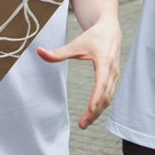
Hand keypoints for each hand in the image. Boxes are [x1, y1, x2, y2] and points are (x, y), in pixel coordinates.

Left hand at [37, 15, 121, 129]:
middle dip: (94, 111)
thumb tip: (38, 52)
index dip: (96, 96)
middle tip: (82, 125)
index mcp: (104, 60)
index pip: (102, 81)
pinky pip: (109, 95)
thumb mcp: (76, 44)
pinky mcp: (115, 79)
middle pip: (105, 95)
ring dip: (98, 112)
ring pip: (108, 98)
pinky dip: (101, 106)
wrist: (110, 29)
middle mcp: (113, 70)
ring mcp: (116, 75)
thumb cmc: (94, 36)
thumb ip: (58, 52)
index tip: (90, 108)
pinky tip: (92, 114)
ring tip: (84, 124)